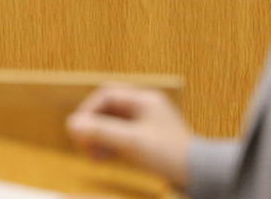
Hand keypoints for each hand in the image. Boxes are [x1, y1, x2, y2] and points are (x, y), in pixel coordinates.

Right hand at [66, 84, 192, 185]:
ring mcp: (149, 124)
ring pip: (115, 124)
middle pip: (109, 109)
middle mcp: (147, 108)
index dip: (88, 110)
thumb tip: (71, 124)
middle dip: (93, 125)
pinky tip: (105, 157)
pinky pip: (123, 137)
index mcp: (145, 100)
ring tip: (92, 154)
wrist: (198, 174)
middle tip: (82, 143)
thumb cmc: (170, 154)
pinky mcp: (150, 141)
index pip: (107, 95)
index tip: (77, 128)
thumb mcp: (131, 142)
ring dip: (100, 137)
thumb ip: (101, 131)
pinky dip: (111, 145)